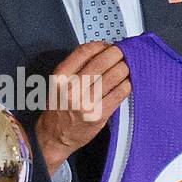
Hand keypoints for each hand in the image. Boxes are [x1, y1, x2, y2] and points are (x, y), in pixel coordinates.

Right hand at [35, 42, 130, 175]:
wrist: (54, 136)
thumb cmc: (58, 108)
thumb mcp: (59, 83)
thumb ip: (77, 66)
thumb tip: (104, 51)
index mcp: (61, 77)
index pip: (85, 51)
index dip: (101, 45)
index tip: (107, 46)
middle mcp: (72, 88)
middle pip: (103, 61)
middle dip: (117, 53)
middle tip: (123, 53)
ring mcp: (87, 102)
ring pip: (115, 75)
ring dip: (125, 68)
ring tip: (126, 67)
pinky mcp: (99, 114)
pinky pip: (120, 92)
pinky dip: (127, 84)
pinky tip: (126, 83)